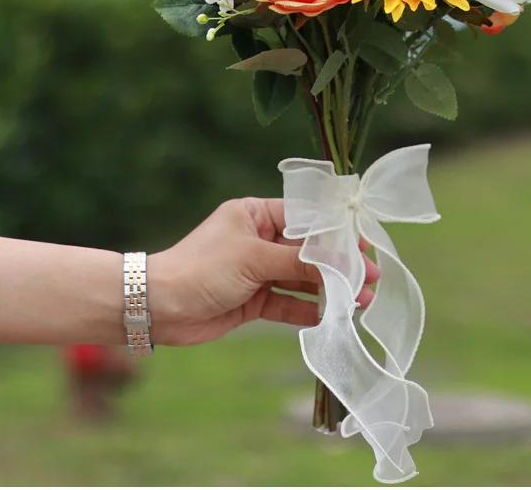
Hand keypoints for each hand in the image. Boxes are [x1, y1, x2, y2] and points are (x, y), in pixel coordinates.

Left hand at [148, 198, 378, 345]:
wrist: (159, 307)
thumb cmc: (202, 267)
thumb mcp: (254, 258)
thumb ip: (300, 262)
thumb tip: (342, 263)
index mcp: (257, 214)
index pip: (306, 219)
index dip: (337, 233)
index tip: (365, 244)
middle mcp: (259, 239)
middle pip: (308, 251)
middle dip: (339, 265)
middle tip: (372, 278)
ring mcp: (257, 271)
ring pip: (302, 279)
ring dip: (329, 290)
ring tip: (360, 301)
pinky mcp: (254, 300)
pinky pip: (288, 304)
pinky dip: (308, 310)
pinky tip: (331, 317)